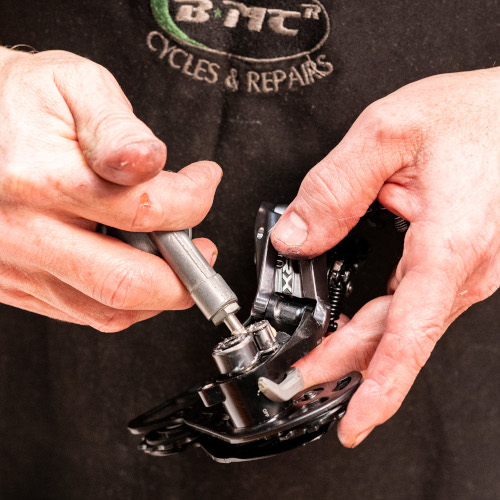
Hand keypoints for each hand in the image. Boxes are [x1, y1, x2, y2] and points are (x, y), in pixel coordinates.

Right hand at [0, 47, 221, 330]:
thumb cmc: (17, 101)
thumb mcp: (72, 86)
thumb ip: (118, 128)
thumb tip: (151, 160)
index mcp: (43, 177)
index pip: (144, 211)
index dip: (193, 202)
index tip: (204, 185)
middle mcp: (25, 230)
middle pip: (126, 281)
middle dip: (183, 277)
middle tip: (202, 255)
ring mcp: (16, 262)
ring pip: (105, 308)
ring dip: (157, 294)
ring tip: (173, 262)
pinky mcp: (13, 281)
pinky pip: (79, 311)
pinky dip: (122, 302)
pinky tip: (135, 271)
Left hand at [271, 68, 499, 446]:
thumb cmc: (479, 116)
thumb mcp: (390, 132)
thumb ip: (335, 187)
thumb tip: (296, 234)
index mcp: (449, 243)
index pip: (409, 334)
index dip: (379, 386)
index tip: (354, 421)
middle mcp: (464, 268)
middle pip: (395, 336)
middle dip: (345, 367)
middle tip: (298, 381)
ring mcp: (467, 270)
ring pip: (405, 324)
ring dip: (361, 348)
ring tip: (318, 364)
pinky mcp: (461, 263)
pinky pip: (417, 304)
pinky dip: (383, 323)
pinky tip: (360, 328)